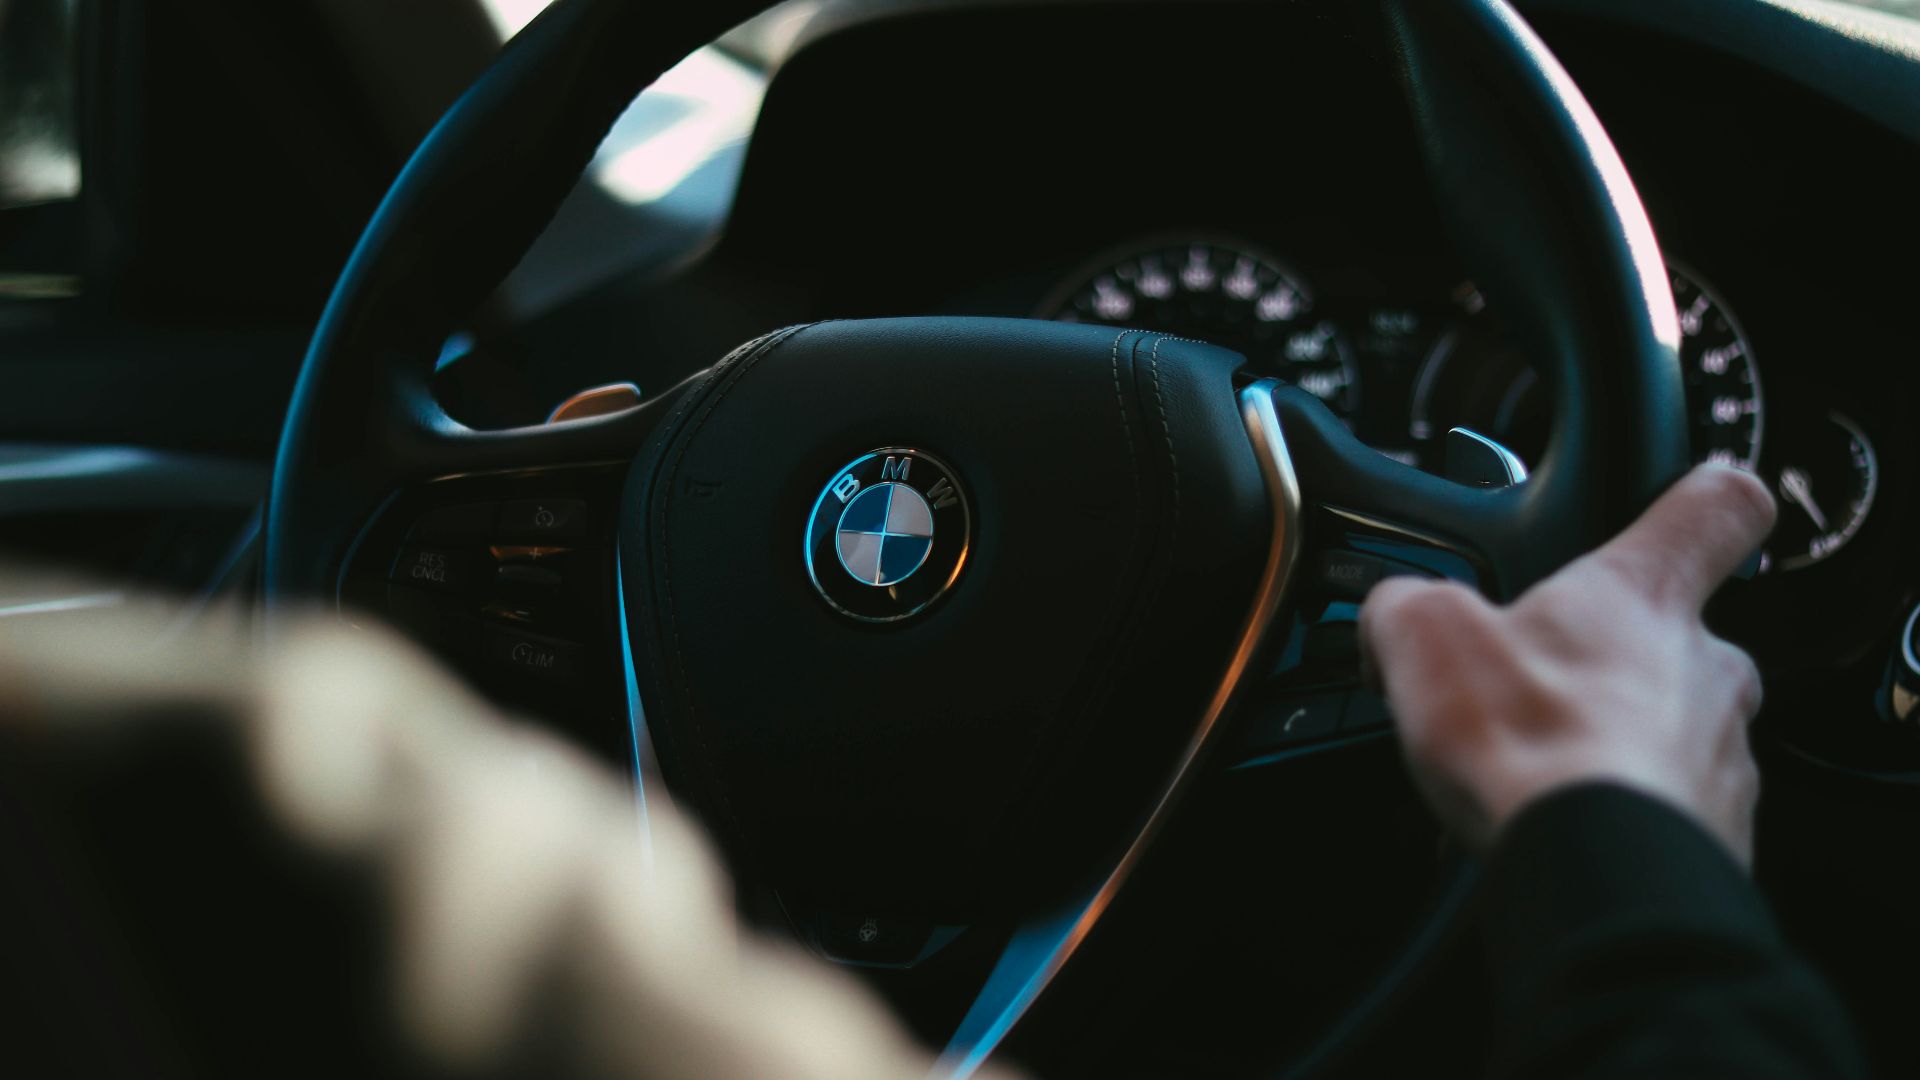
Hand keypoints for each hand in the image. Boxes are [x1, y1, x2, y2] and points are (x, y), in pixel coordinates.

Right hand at [1358, 464, 1776, 864]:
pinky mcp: (1722, 833)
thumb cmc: (1533, 747)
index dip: (1704, 494)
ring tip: (1538, 775)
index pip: (1721, 504)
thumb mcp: (1425, 635)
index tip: (1685, 504)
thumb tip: (1393, 611)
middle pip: (1682, 636)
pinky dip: (1620, 815)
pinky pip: (1669, 810)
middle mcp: (1709, 665)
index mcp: (1646, 591)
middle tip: (1539, 691)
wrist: (1596, 874)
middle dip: (1615, 661)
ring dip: (1616, 744)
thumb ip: (1407, 601)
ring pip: (1675, 729)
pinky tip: (1559, 828)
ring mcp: (1724, 754)